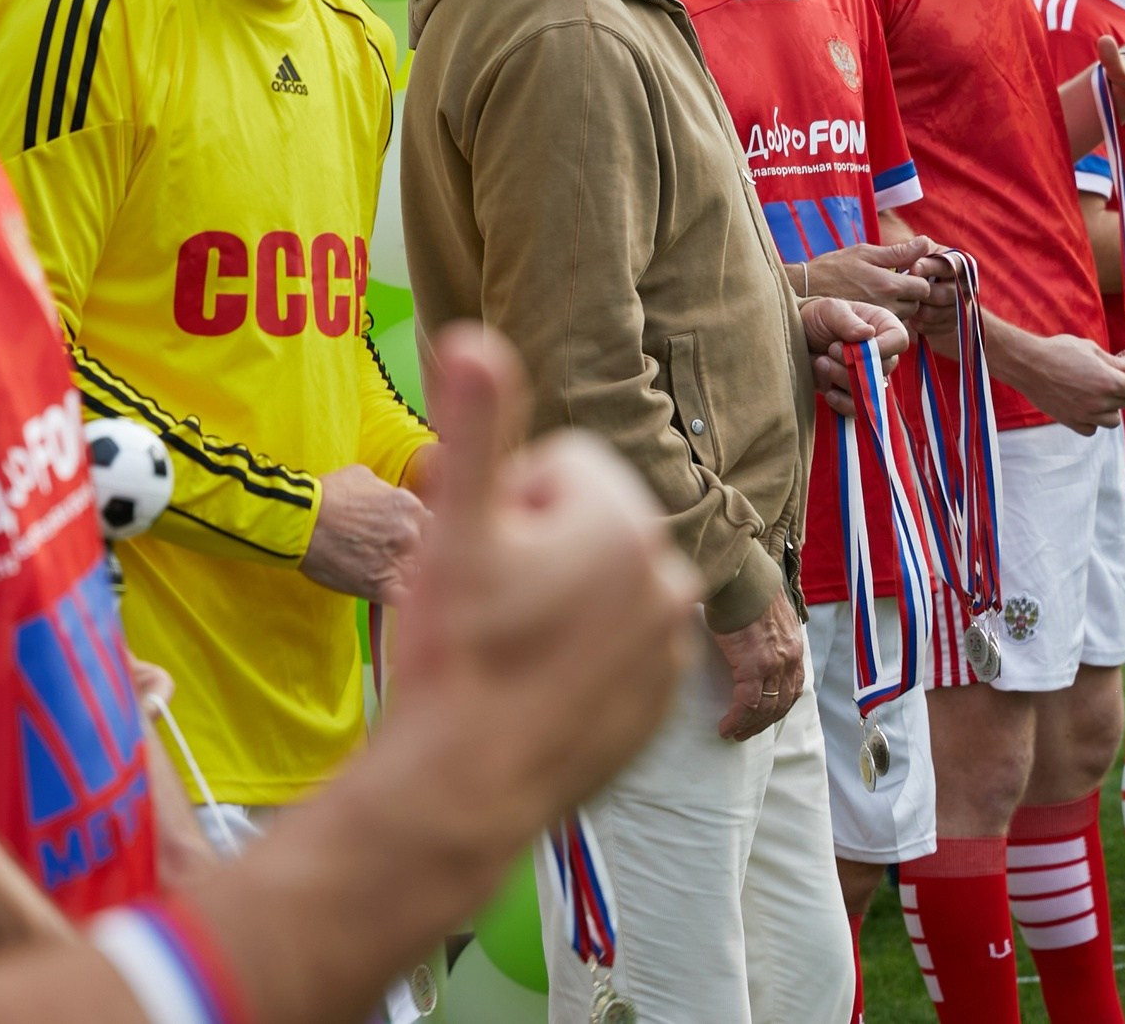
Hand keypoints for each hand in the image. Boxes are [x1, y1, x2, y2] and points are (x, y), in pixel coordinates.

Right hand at [301, 464, 429, 604]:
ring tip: (391, 576)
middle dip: (417, 555)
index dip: (420, 533)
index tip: (405, 539)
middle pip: (429, 551)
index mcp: (410, 507)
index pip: (432, 525)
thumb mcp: (362, 476)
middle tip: (395, 557)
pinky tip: (400, 601)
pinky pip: (408, 601)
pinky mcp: (382, 587)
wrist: (300, 522)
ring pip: (421, 577)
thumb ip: (385, 489)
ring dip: (412, 578)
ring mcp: (398, 562)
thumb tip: (389, 496)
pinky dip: (407, 603)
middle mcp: (410, 534)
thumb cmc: (326, 496)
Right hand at [395, 326, 699, 829]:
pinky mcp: (657, 701)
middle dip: (527, 547)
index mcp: (624, 521)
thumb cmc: (457, 653)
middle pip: (578, 522)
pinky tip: (524, 683)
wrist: (465, 788)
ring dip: (549, 598)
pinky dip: (572, 654)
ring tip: (500, 647)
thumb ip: (476, 424)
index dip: (500, 502)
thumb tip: (470, 336)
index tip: (479, 556)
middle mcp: (667, 575)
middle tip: (481, 602)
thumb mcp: (456, 528)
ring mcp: (668, 645)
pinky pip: (610, 645)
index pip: (555, 464)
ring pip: (593, 583)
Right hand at [711, 589, 806, 741]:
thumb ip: (766, 635)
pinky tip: (726, 726)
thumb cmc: (744, 590)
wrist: (738, 576)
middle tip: (746, 733)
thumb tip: (753, 643)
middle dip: (764, 722)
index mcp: (794, 646)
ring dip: (750, 725)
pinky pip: (747, 703)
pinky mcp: (754, 665)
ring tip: (734, 733)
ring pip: (766, 708)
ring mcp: (774, 663)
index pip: (792, 688)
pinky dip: (737, 718)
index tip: (762, 717)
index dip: (777, 706)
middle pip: (781, 702)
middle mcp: (790, 657)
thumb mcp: (766, 616)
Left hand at [800, 296, 910, 416]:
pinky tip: (829, 393)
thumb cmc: (817, 317)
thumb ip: (847, 321)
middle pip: (884, 368)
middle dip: (854, 363)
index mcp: (883, 327)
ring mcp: (869, 376)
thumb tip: (868, 334)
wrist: (796, 336)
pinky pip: (859, 409)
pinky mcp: (853, 394)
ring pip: (870, 390)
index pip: (899, 341)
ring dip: (843, 379)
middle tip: (830, 349)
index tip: (856, 347)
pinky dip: (843, 403)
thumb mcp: (830, 310)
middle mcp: (882, 353)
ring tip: (821, 362)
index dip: (882, 348)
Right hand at [803, 237, 947, 325]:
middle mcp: (886, 305)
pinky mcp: (868, 328)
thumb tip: (926, 242)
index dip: (918, 277)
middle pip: (917, 304)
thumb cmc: (832, 268)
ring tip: (883, 294)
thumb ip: (898, 252)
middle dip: (911, 294)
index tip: (907, 271)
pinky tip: (874, 305)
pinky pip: (889, 325)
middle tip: (894, 282)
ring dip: (900, 306)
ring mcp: (877, 319)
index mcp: (888, 284)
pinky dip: (887, 316)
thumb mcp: (863, 252)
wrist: (804, 290)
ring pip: (905, 317)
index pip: (924, 287)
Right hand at [1004, 331, 1124, 434]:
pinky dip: (1094, 420)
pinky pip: (1092, 429)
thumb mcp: (1090, 349)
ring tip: (1102, 395)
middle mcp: (1101, 402)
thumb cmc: (1057, 352)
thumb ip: (1114, 361)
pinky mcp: (1070, 421)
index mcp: (1109, 382)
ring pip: (1113, 420)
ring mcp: (1086, 414)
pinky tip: (1087, 407)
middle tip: (1116, 377)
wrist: (1026, 364)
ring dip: (1112, 408)